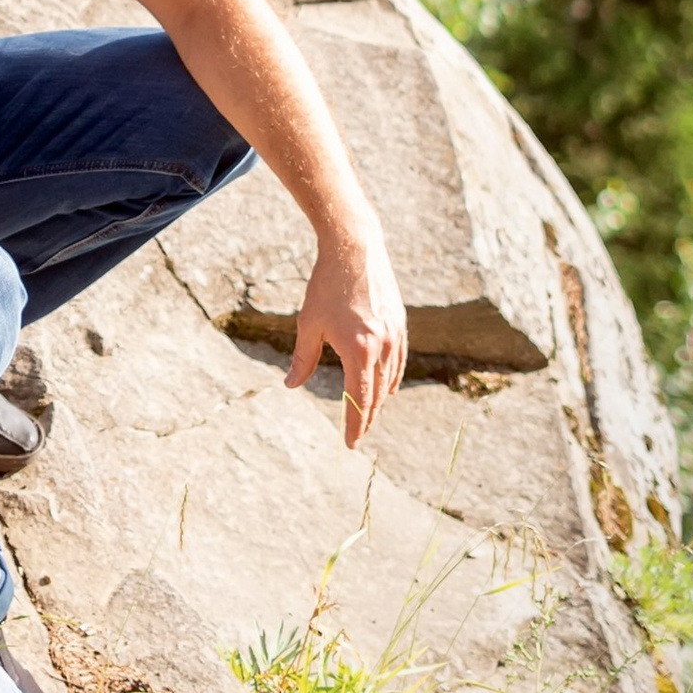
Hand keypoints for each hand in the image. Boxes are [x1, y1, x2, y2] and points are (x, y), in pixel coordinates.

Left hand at [289, 224, 407, 447]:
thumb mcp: (309, 323)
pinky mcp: (401, 324)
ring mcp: (396, 336)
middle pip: (377, 396)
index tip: (350, 444)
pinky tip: (385, 387)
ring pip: (390, 380)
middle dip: (367, 418)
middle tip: (357, 435)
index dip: (355, 425)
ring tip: (367, 415)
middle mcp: (383, 347)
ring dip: (379, 400)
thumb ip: (303, 358)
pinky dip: (392, 379)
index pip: (359, 400)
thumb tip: (291, 386)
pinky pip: (399, 362)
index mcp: (359, 350)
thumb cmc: (326, 286)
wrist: (355, 248)